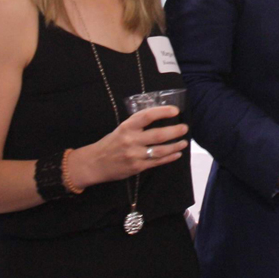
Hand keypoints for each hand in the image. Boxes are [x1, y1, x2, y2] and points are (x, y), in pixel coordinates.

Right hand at [67, 106, 188, 188]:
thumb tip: (160, 117)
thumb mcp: (121, 129)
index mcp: (126, 127)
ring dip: (175, 146)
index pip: (146, 116)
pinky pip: (157, 162)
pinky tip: (177, 154)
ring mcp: (134, 155)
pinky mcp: (137, 167)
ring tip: (184, 142)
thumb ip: (138, 124)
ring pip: (160, 150)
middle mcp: (131, 140)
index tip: (175, 110)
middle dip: (175, 131)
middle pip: (158, 135)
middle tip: (184, 128)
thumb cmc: (110, 143)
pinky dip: (169, 158)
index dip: (162, 112)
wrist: (94, 164)